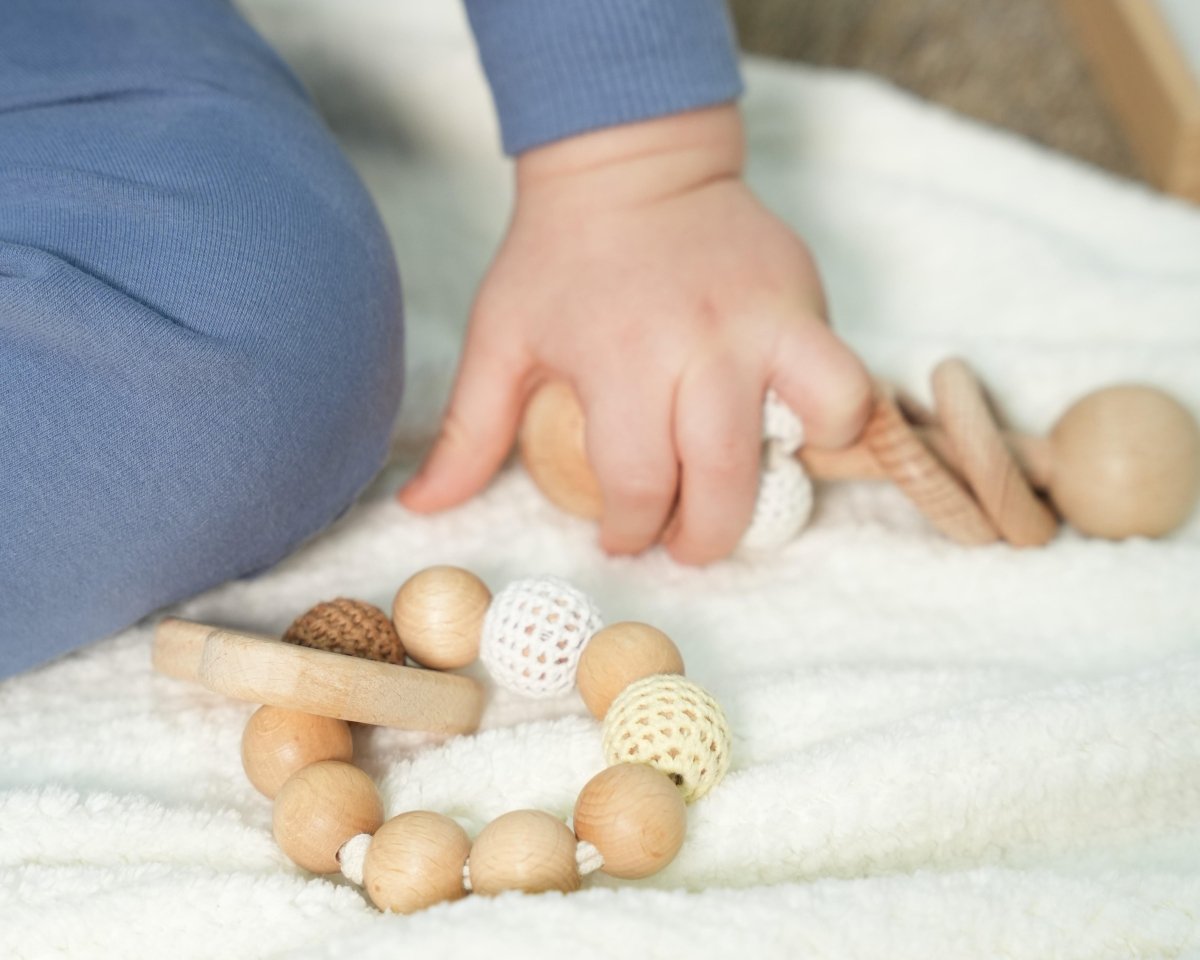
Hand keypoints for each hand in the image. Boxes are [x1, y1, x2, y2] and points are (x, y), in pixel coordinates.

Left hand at [399, 104, 870, 563]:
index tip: (619, 535)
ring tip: (750, 490)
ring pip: (817, 422)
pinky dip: (834, 419)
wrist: (629, 160)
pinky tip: (791, 431)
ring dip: (788, 479)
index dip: (627, 529)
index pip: (637, 481)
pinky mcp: (805, 297)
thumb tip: (420, 507)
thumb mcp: (500, 339)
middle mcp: (700, 342)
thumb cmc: (556, 258)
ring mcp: (765, 317)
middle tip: (682, 544)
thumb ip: (468, 432)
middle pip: (723, 476)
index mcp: (620, 357)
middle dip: (703, 537)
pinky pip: (845, 378)